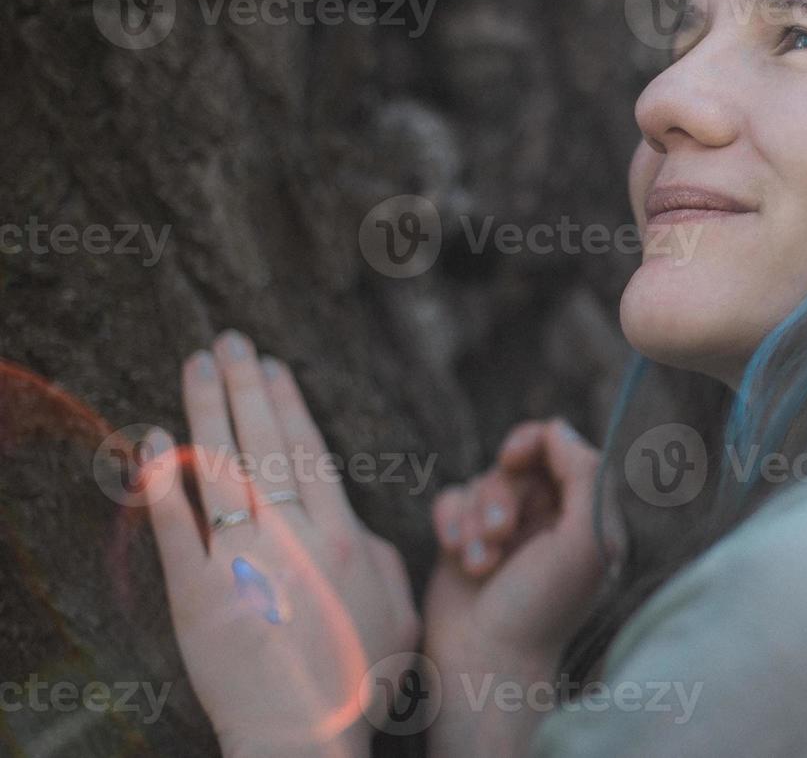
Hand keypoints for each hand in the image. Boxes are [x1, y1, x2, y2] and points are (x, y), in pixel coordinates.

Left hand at [141, 331, 419, 757]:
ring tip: (195, 365)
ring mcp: (246, 562)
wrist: (305, 735)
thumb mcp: (398, 614)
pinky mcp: (201, 593)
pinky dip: (166, 482)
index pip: (311, 455)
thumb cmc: (358, 682)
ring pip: (224, 470)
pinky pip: (180, 526)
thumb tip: (360, 526)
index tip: (271, 366)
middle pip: (268, 446)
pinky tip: (155, 442)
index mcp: (345, 540)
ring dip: (207, 412)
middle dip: (246, 387)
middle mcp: (297, 539)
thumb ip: (386, 560)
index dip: (288, 405)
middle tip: (227, 340)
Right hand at [423, 418, 612, 755]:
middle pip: (517, 464)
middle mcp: (549, 519)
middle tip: (502, 534)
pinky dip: (451, 524)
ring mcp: (506, 529)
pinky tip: (458, 557)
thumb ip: (584, 475)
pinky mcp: (466, 540)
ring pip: (482, 482)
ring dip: (476, 519)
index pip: (563, 450)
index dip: (536, 442)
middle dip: (501, 495)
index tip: (514, 457)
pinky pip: (452, 499)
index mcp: (586, 515)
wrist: (486, 662)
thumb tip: (559, 428)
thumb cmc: (542, 608)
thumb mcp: (584, 541)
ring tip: (480, 561)